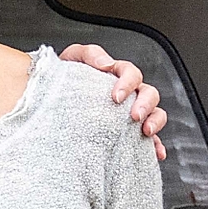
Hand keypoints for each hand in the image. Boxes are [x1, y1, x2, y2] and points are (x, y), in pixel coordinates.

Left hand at [56, 43, 170, 147]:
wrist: (51, 98)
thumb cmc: (65, 78)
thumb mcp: (73, 59)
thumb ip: (89, 54)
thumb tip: (105, 63)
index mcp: (117, 75)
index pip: (131, 73)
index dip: (128, 83)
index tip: (116, 97)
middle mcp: (129, 93)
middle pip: (149, 93)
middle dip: (145, 104)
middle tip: (134, 116)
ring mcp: (130, 113)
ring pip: (156, 113)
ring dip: (155, 121)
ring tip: (146, 131)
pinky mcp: (130, 133)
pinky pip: (150, 140)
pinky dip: (155, 146)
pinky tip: (156, 154)